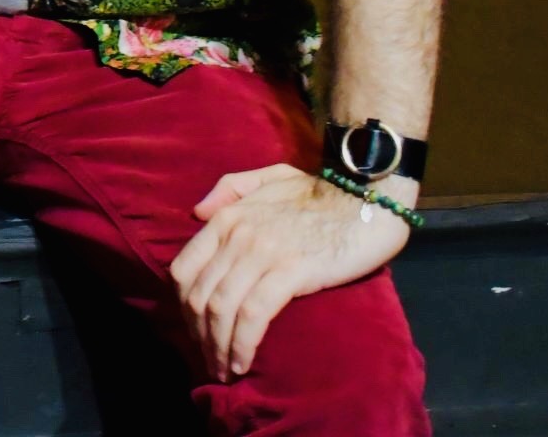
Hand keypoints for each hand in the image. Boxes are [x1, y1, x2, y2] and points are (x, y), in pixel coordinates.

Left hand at [170, 164, 409, 378]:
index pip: (183, 268)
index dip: (182, 307)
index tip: (195, 331)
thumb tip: (198, 213)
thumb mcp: (269, 177)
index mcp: (227, 218)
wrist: (365, 197)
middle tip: (208, 361)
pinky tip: (243, 363)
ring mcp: (261, 253)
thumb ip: (230, 188)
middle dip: (198, 335)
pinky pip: (253, 315)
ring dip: (217, 347)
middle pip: (199, 295)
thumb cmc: (322, 193)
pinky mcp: (290, 272)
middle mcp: (236, 235)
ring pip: (221, 309)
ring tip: (224, 371)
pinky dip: (242, 343)